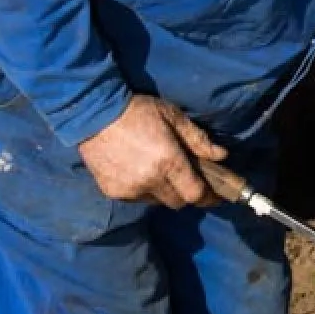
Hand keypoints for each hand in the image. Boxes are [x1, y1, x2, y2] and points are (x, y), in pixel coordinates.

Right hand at [79, 95, 225, 210]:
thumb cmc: (137, 110)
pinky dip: (142, 190)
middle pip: (177, 202)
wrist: (92, 114)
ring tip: (159, 172)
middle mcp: (150, 181)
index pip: (195, 194)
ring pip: (156, 201)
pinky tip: (138, 172)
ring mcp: (129, 189)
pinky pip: (136, 198)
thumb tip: (221, 156)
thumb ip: (198, 139)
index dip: (208, 198)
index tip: (216, 196)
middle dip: (185, 193)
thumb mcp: (172, 116)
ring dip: (163, 192)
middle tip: (186, 179)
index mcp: (168, 162)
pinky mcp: (112, 192)